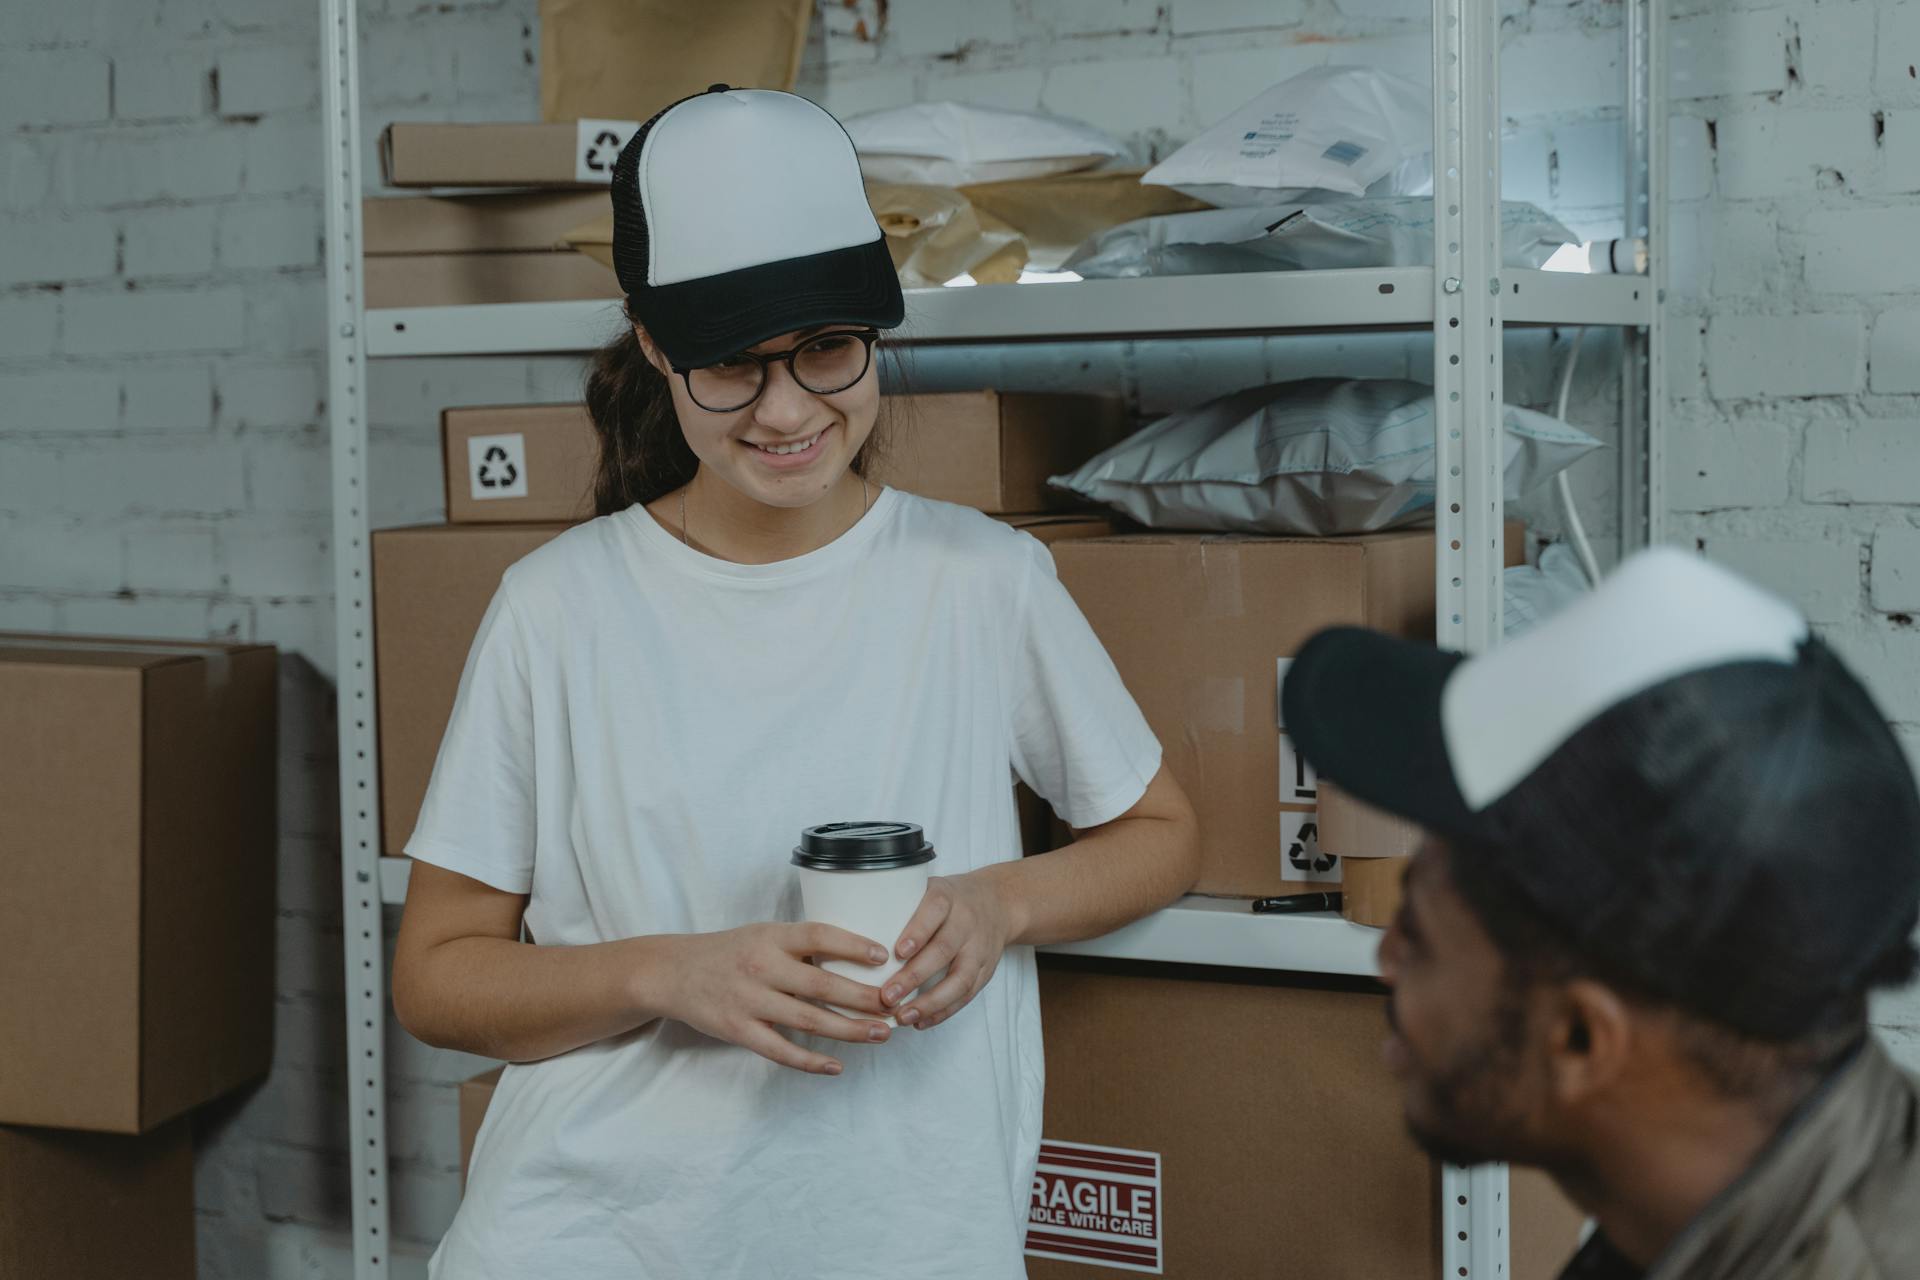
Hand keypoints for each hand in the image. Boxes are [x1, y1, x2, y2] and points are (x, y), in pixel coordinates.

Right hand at [662, 924, 893, 1074]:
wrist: (673, 973)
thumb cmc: (729, 952)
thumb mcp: (762, 934)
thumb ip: (800, 945)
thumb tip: (856, 955)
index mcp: (770, 937)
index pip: (819, 936)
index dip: (853, 945)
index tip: (884, 956)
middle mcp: (762, 968)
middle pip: (822, 985)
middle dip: (864, 998)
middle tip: (895, 1005)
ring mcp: (750, 1001)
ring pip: (809, 1020)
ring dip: (850, 1030)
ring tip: (882, 1034)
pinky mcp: (739, 1031)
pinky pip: (781, 1051)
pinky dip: (811, 1061)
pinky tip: (837, 1066)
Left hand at [883, 871, 1020, 1031]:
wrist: (999, 903)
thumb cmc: (948, 900)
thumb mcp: (927, 889)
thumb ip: (898, 904)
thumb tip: (850, 929)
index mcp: (947, 897)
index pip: (934, 911)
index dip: (917, 932)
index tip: (897, 952)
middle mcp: (966, 922)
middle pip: (943, 950)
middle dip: (914, 976)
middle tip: (887, 996)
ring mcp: (979, 948)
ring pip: (959, 979)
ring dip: (930, 1002)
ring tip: (903, 1017)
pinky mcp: (986, 970)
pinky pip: (967, 995)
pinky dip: (943, 1011)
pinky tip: (920, 1022)